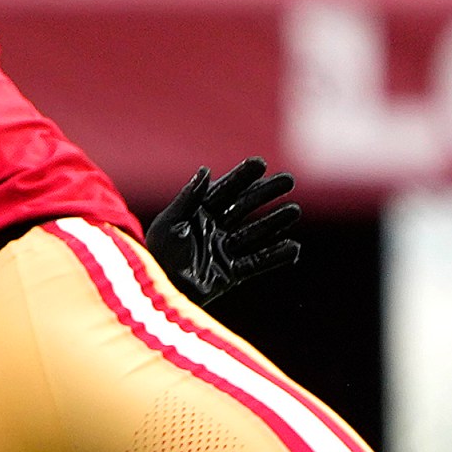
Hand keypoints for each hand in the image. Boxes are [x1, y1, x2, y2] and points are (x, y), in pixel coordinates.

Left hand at [146, 159, 304, 310]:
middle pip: (244, 207)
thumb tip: (206, 171)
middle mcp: (213, 229)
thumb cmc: (158, 254)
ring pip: (254, 232)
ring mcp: (222, 250)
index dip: (241, 177)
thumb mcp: (171, 223)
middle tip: (288, 179)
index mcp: (197, 214)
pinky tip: (293, 248)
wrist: (157, 289)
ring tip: (294, 210)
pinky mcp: (229, 273)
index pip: (224, 190)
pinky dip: (275, 256)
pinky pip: (256, 262)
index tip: (260, 163)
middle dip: (266, 193)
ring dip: (275, 222)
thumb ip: (189, 198)